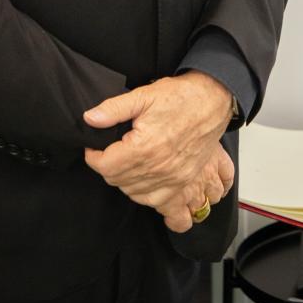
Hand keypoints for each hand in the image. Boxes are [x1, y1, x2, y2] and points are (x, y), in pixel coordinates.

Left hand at [82, 72, 234, 229]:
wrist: (213, 100)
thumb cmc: (181, 97)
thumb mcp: (143, 95)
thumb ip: (113, 109)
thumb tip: (90, 119)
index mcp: (144, 147)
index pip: (105, 166)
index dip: (94, 156)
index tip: (94, 147)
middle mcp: (159, 168)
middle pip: (118, 181)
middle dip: (108, 167)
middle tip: (111, 151)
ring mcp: (174, 179)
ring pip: (135, 195)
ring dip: (125, 182)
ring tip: (126, 164)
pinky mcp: (185, 182)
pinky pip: (163, 207)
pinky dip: (149, 199)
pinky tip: (145, 186)